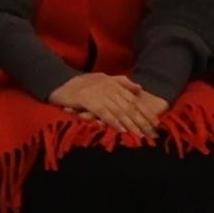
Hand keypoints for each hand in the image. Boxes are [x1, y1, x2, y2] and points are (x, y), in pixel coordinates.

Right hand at [47, 69, 164, 142]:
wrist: (57, 81)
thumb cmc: (80, 82)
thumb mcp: (102, 78)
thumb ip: (121, 82)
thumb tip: (139, 88)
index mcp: (113, 84)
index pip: (134, 100)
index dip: (145, 112)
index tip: (156, 124)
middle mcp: (108, 88)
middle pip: (129, 107)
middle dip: (142, 121)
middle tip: (152, 134)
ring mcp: (98, 94)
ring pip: (119, 111)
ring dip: (131, 124)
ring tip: (140, 135)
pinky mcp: (87, 100)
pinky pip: (103, 113)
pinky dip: (113, 122)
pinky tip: (121, 130)